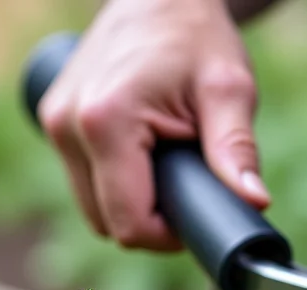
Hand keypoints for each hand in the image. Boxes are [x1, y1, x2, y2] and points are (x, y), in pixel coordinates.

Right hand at [38, 0, 269, 249]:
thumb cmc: (196, 36)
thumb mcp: (227, 90)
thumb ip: (236, 149)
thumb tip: (253, 201)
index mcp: (106, 122)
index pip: (128, 223)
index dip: (166, 237)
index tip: (194, 216)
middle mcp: (68, 125)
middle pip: (105, 222)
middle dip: (149, 221)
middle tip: (187, 190)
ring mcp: (54, 123)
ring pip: (91, 205)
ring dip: (129, 202)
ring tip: (166, 168)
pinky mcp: (53, 120)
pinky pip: (82, 179)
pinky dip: (112, 182)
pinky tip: (142, 157)